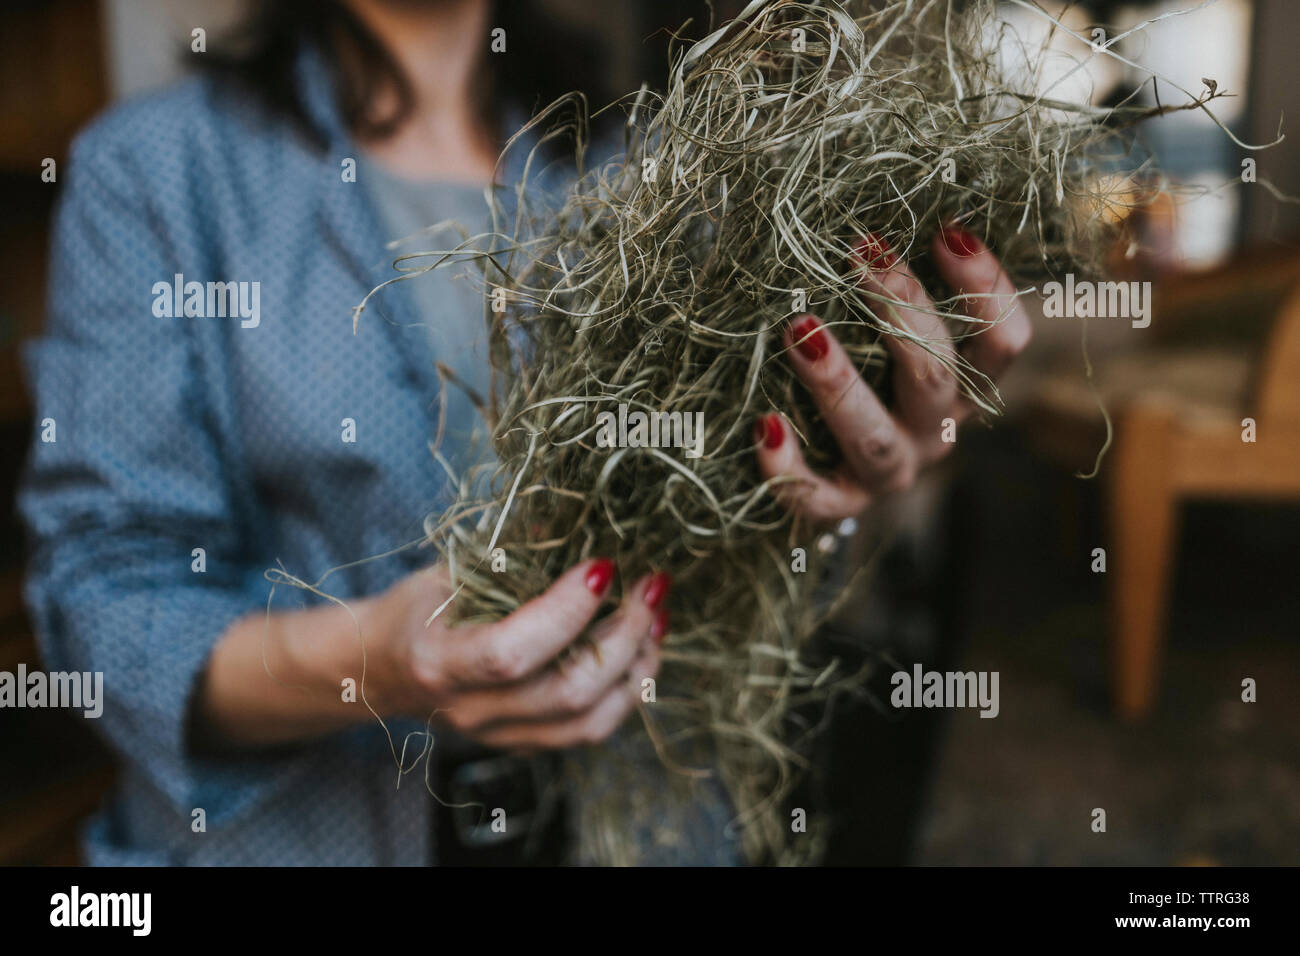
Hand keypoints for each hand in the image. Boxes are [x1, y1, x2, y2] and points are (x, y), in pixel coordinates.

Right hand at [376, 559, 669, 750]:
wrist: (382, 670)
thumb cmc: (419, 609)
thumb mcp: (448, 571)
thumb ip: (510, 553)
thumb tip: (581, 516)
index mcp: (439, 662)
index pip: (512, 652)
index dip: (567, 611)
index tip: (603, 564)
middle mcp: (470, 711)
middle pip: (568, 692)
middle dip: (624, 634)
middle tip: (650, 586)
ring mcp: (500, 736)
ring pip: (590, 721)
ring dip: (637, 665)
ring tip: (656, 617)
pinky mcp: (525, 745)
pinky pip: (590, 731)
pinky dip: (626, 690)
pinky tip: (640, 648)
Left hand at [755, 226, 1031, 520]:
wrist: (828, 464)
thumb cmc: (863, 365)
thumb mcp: (890, 325)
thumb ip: (891, 282)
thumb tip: (865, 211)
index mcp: (964, 384)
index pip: (1003, 341)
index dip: (984, 288)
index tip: (945, 230)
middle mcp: (936, 429)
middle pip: (937, 378)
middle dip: (901, 311)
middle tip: (861, 254)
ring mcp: (891, 472)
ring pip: (875, 438)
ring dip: (839, 382)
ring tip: (800, 328)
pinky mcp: (841, 502)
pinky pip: (819, 498)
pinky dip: (790, 468)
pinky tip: (764, 425)